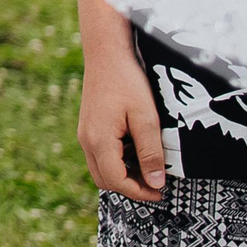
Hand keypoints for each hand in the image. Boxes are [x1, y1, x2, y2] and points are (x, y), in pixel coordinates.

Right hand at [77, 47, 165, 200]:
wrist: (106, 54)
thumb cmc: (128, 82)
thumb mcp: (146, 118)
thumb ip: (150, 152)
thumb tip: (156, 183)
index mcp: (99, 141)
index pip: (117, 181)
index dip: (140, 192)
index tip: (161, 192)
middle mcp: (86, 141)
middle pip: (105, 180)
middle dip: (130, 188)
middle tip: (156, 184)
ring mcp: (85, 134)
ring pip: (101, 170)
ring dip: (123, 176)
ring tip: (149, 168)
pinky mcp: (88, 128)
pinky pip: (100, 156)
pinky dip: (117, 162)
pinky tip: (136, 150)